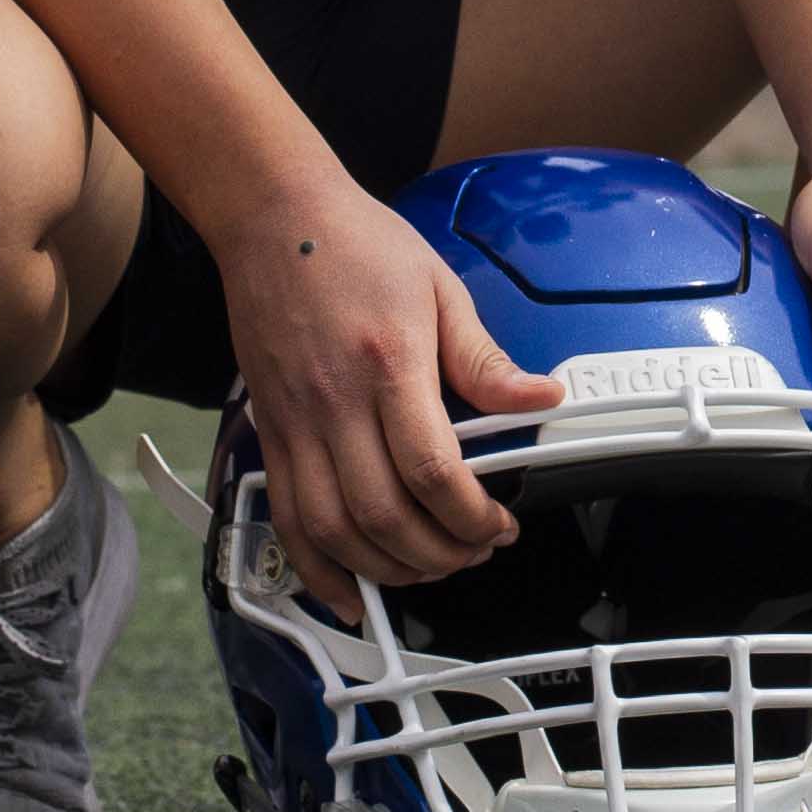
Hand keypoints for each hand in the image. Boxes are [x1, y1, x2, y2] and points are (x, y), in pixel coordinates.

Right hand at [212, 170, 559, 620]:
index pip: (432, 470)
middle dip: (439, 553)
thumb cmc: (359, 245)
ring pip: (332, 531)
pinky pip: (285, 519)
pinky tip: (348, 593)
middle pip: (384, 515)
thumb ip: (486, 359)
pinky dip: (315, 569)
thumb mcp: (441, 288)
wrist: (275, 217)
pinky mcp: (268, 433)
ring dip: (385, 569)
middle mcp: (335, 402)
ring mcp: (294, 423)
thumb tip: (542, 399)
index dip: (472, 516)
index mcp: (389, 363)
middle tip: (474, 551)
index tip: (501, 524)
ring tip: (428, 567)